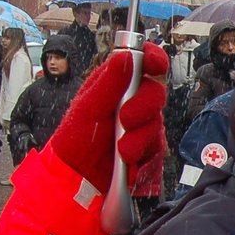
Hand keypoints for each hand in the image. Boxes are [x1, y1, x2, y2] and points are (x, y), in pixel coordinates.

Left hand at [50, 42, 168, 188]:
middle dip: (144, 105)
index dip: (154, 58)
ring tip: (122, 148)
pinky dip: (143, 155)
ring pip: (158, 123)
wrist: (76, 178)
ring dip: (141, 136)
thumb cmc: (75, 139)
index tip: (154, 64)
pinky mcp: (149, 151)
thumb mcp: (86, 107)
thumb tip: (128, 56)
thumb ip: (109, 81)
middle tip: (126, 118)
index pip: (144, 63)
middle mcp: (133, 103)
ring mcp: (143, 127)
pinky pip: (158, 149)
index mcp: (118, 85)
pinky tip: (128, 159)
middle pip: (157, 92)